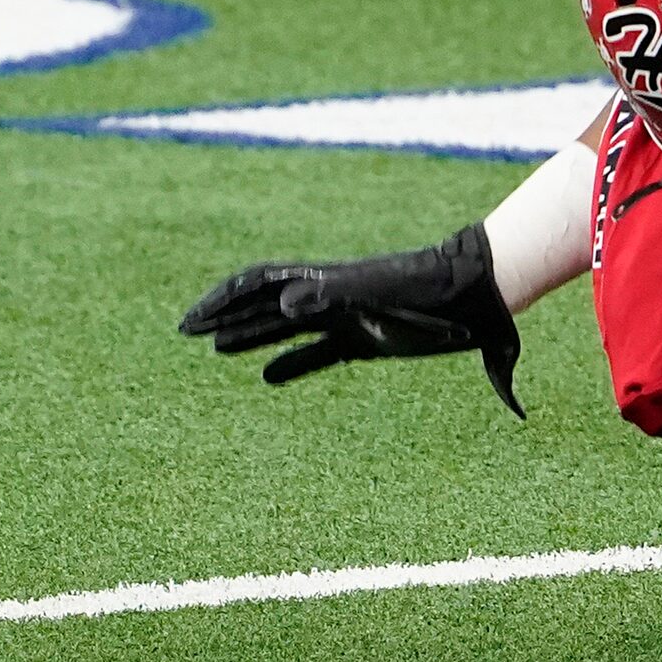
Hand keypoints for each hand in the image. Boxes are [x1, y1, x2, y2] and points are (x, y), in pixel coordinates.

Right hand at [178, 223, 524, 417]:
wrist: (474, 293)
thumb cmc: (429, 290)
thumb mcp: (378, 290)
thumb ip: (333, 294)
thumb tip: (284, 303)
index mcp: (323, 283)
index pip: (259, 286)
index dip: (221, 301)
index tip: (190, 322)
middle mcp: (329, 299)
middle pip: (264, 306)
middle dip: (226, 318)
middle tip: (187, 332)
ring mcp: (348, 319)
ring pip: (286, 329)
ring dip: (251, 338)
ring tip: (218, 350)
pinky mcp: (369, 342)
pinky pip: (320, 355)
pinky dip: (291, 366)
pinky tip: (268, 378)